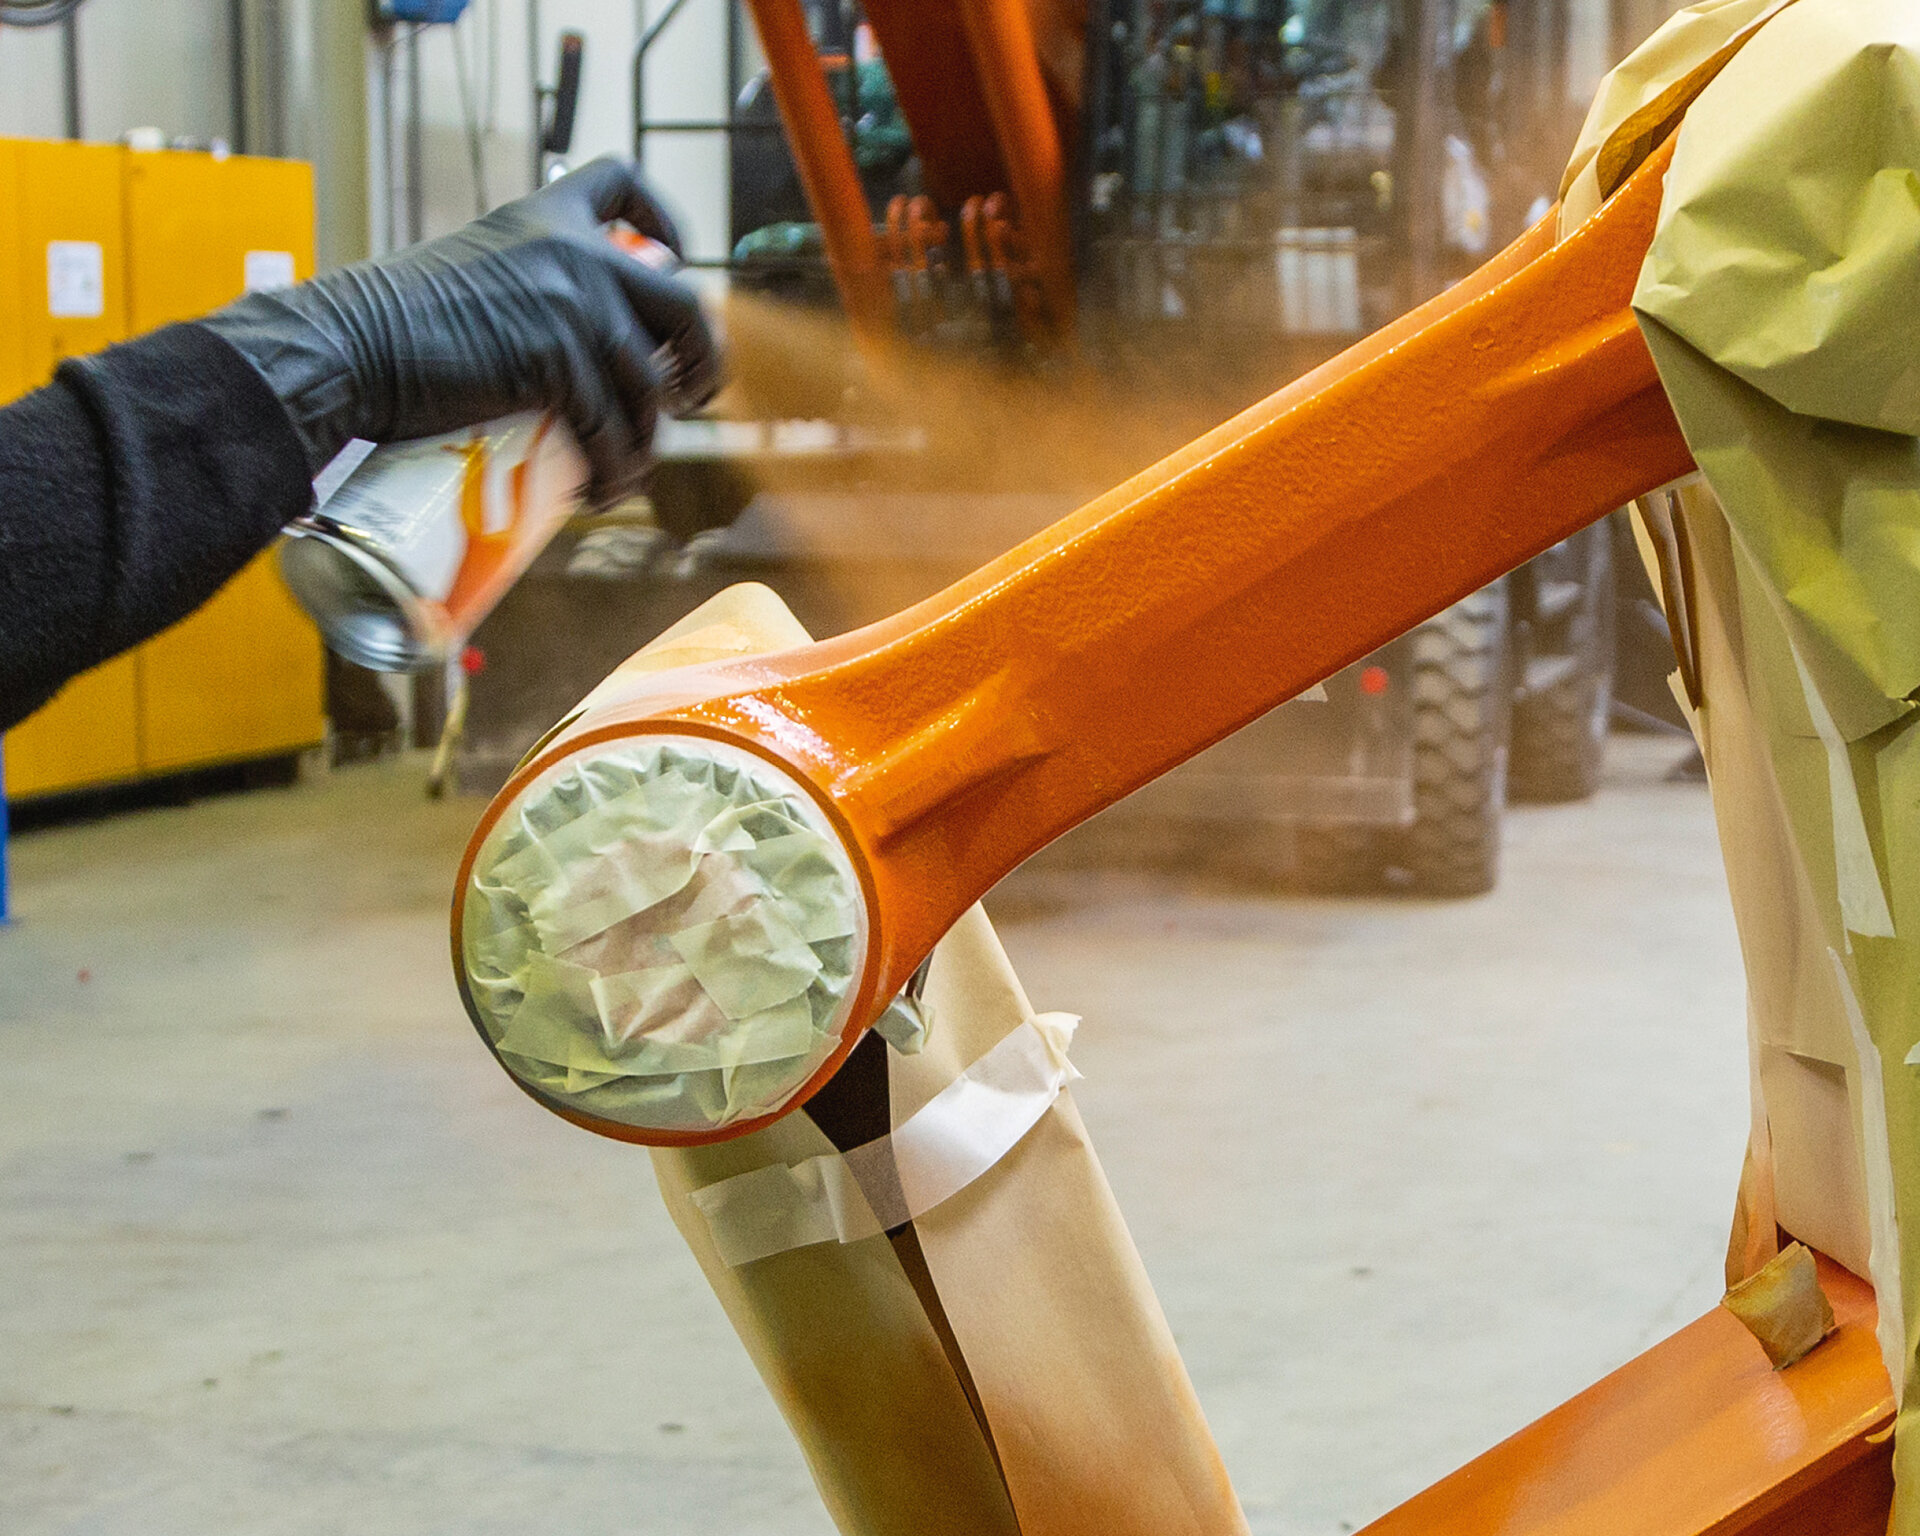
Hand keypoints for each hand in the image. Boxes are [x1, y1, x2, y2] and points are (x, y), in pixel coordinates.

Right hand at [200, 157, 719, 504]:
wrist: (348, 347)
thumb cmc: (392, 324)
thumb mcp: (472, 273)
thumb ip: (524, 287)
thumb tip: (568, 353)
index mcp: (546, 216)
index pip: (624, 181)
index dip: (665, 221)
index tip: (675, 257)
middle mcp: (572, 252)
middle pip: (682, 303)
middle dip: (703, 361)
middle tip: (688, 400)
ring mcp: (571, 306)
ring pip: (649, 385)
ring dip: (647, 442)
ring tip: (622, 474)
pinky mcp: (557, 362)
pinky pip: (612, 428)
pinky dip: (615, 468)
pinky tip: (601, 490)